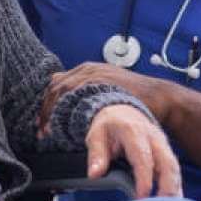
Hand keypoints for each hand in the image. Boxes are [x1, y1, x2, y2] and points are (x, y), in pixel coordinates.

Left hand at [40, 62, 175, 136]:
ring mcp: (94, 76)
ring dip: (51, 112)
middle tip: (41, 130)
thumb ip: (90, 90)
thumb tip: (70, 97)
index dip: (47, 104)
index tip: (42, 122)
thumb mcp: (109, 87)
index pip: (57, 84)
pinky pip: (74, 97)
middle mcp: (88, 69)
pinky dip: (65, 112)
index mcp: (87, 69)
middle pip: (55, 87)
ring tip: (48, 131)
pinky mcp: (100, 85)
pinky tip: (62, 126)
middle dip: (45, 109)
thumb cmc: (135, 96)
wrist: (159, 97)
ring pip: (61, 92)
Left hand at [86, 104, 181, 198]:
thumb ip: (97, 155)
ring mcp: (163, 145)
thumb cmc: (109, 126)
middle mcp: (154, 139)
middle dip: (168, 186)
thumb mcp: (97, 135)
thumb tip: (94, 174)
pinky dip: (176, 187)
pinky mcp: (167, 153)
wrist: (122, 111)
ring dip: (175, 189)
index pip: (143, 158)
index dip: (144, 178)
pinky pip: (174, 171)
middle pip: (167, 163)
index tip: (141, 197)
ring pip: (174, 168)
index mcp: (134, 133)